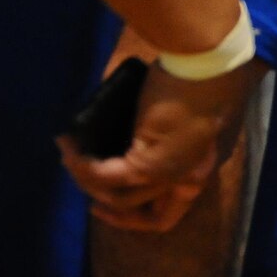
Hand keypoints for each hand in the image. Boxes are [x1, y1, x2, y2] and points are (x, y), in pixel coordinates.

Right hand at [59, 58, 262, 231]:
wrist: (205, 60)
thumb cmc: (197, 75)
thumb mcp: (179, 115)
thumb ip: (156, 133)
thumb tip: (121, 133)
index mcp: (200, 168)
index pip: (168, 212)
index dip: (135, 215)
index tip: (109, 203)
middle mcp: (187, 180)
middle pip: (141, 213)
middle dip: (107, 204)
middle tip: (84, 179)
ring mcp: (168, 176)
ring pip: (120, 198)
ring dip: (88, 181)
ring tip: (71, 157)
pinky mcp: (148, 164)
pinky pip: (108, 177)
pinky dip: (86, 167)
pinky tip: (72, 151)